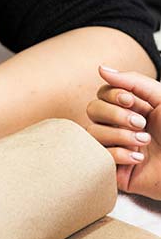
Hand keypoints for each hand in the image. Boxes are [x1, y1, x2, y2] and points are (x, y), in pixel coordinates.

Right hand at [87, 66, 160, 199]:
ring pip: (93, 132)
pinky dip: (120, 154)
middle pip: (93, 110)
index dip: (112, 95)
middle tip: (140, 123)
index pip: (103, 93)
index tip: (130, 101)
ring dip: (119, 135)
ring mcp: (116, 147)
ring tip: (144, 141)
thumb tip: (102, 69)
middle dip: (115, 115)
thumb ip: (132, 81)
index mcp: (131, 108)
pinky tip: (139, 158)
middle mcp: (120, 126)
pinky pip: (101, 156)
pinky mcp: (115, 169)